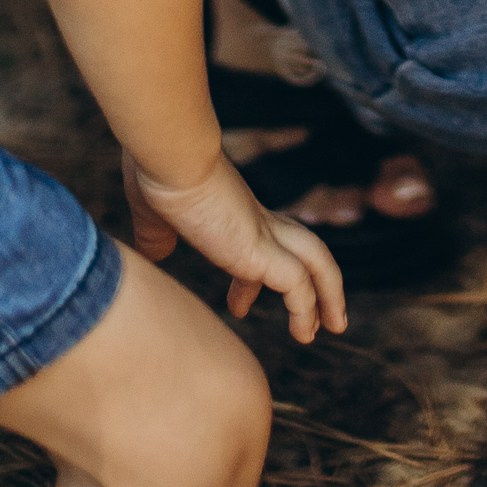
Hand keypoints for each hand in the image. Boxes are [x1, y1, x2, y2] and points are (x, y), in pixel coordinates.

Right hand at [122, 144, 348, 343]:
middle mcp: (256, 218)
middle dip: (315, 280)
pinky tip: (305, 331)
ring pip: (316, 261)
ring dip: (328, 296)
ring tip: (333, 328)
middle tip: (318, 318)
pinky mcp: (259, 249)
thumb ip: (156, 234)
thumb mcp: (153, 213)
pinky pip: (298, 284)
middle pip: (302, 247)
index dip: (251, 279)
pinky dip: (306, 308)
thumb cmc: (157, 175)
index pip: (259, 242)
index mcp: (234, 210)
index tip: (240, 306)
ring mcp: (261, 232)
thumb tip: (155, 253)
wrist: (169, 155)